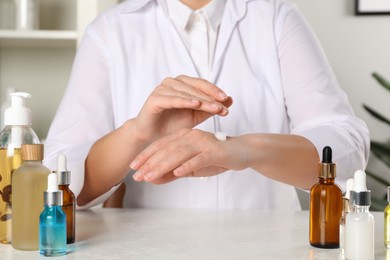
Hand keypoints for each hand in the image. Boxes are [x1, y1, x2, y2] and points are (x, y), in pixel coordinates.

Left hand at [130, 129, 247, 183]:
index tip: (133, 167)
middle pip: (167, 149)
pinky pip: (199, 158)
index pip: (161, 145)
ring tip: (150, 177)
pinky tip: (177, 173)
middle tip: (137, 176)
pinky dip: (188, 165)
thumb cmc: (215, 158)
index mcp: (184, 136)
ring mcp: (203, 142)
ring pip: (179, 153)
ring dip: (163, 165)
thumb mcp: (191, 167)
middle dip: (150, 163)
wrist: (242, 152)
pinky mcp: (215, 151)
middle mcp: (191, 136)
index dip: (146, 156)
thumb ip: (172, 172)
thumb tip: (152, 179)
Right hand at [134, 76, 232, 143]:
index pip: (202, 84)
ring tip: (214, 107)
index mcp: (183, 84)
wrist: (154, 137)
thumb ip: (211, 108)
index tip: (227, 100)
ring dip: (201, 100)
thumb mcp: (196, 116)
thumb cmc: (173, 125)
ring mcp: (162, 89)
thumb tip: (230, 100)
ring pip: (186, 93)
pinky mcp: (155, 98)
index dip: (215, 91)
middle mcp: (172, 83)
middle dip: (211, 97)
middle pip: (195, 87)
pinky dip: (185, 100)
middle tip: (223, 106)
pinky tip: (196, 104)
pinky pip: (173, 99)